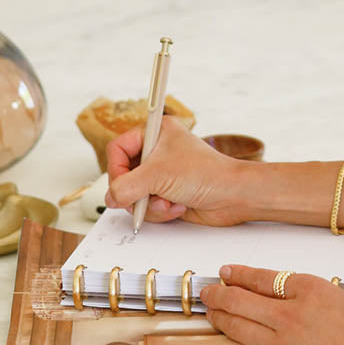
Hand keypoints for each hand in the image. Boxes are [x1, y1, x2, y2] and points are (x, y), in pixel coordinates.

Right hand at [105, 115, 252, 226]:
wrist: (233, 196)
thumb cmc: (205, 173)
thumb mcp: (158, 175)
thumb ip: (126, 186)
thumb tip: (110, 197)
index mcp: (156, 133)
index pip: (118, 148)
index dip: (116, 168)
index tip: (121, 184)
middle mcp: (157, 152)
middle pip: (124, 176)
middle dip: (136, 192)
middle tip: (146, 196)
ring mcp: (162, 174)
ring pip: (134, 195)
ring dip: (151, 204)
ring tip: (169, 200)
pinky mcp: (168, 194)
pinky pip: (148, 207)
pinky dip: (160, 211)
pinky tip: (178, 206)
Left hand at [192, 265, 343, 344]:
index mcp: (311, 290)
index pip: (267, 278)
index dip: (243, 274)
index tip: (229, 271)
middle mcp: (290, 314)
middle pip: (245, 299)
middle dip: (222, 293)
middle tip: (209, 290)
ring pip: (239, 326)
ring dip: (219, 316)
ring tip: (206, 310)